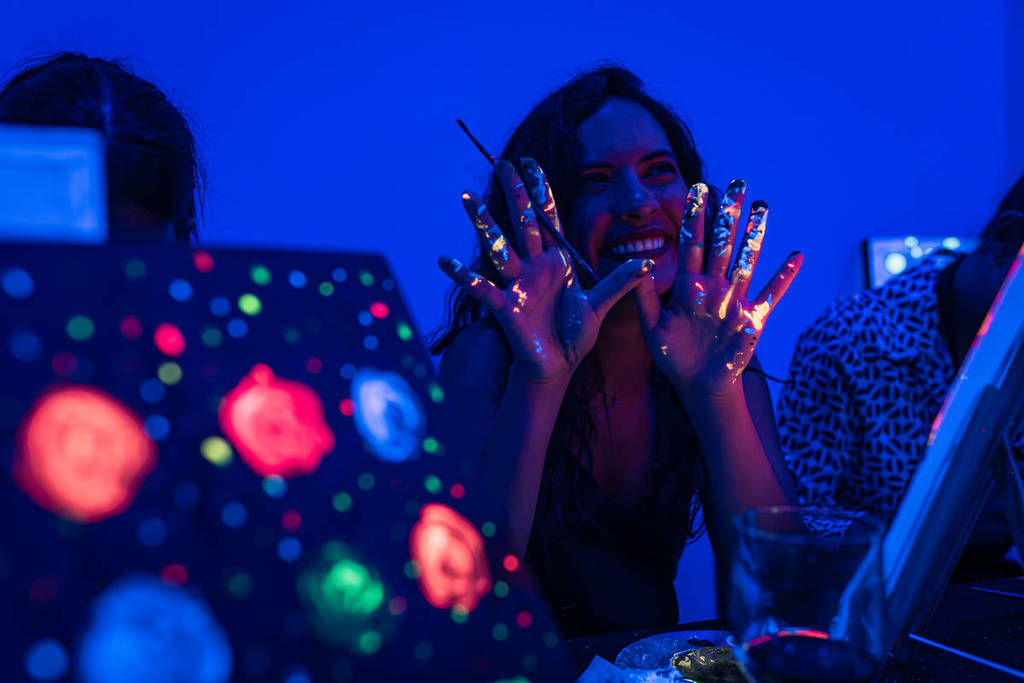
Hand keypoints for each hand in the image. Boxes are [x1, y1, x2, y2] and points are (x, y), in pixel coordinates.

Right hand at [439, 158, 652, 380]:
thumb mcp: (600, 305)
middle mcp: (533, 266)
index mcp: (556, 261)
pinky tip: (447, 262)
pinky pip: (483, 289)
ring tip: (468, 199)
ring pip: (499, 247)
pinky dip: (465, 277)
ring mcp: (517, 284)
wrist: (558, 365)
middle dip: (513, 193)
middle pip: (522, 222)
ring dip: (484, 224)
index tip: (529, 162)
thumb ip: (621, 282)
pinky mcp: (506, 307)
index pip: (547, 218)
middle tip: (501, 163)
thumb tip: (648, 262)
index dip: (539, 190)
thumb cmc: (575, 334)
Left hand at [634, 180, 801, 395]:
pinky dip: (783, 278)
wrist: (697, 384)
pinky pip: (770, 295)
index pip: (692, 244)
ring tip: (762, 207)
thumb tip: (637, 266)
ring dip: (755, 235)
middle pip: (722, 244)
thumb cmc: (673, 356)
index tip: (697, 188)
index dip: (695, 217)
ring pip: (746, 261)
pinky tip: (796, 256)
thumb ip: (645, 297)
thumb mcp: (652, 327)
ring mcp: (734, 301)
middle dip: (729, 214)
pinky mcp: (752, 319)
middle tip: (737, 183)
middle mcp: (714, 287)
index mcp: (689, 286)